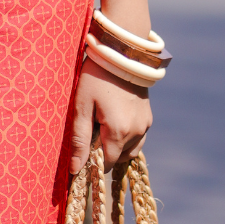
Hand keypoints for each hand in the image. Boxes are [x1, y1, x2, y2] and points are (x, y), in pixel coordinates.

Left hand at [69, 57, 151, 173]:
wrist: (120, 54)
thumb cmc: (95, 78)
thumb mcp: (82, 107)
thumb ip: (79, 140)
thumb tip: (76, 169)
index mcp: (119, 131)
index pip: (106, 163)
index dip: (92, 162)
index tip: (81, 153)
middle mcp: (136, 131)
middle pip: (118, 158)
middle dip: (103, 152)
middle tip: (90, 132)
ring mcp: (145, 124)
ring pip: (130, 150)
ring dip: (116, 147)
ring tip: (101, 127)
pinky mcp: (148, 117)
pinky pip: (138, 138)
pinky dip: (126, 138)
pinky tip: (114, 122)